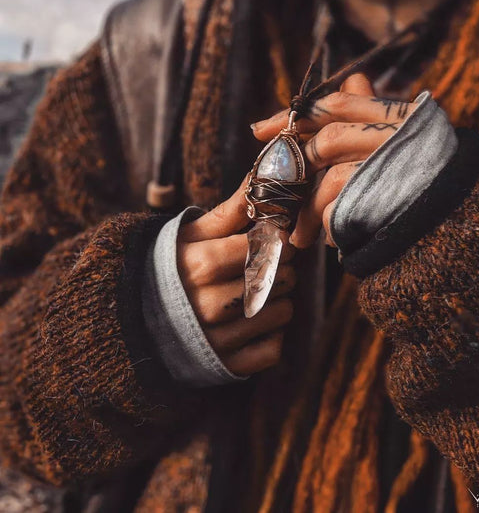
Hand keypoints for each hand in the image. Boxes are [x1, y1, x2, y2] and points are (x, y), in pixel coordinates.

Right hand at [177, 180, 294, 376]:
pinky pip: (272, 351)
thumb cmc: (168, 268)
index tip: (278, 239)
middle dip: (282, 268)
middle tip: (270, 265)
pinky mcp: (224, 367)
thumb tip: (262, 174)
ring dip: (280, 300)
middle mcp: (208, 305)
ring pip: (281, 313)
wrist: (134, 318)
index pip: (262, 248)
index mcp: (198, 266)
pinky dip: (272, 336)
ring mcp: (216, 340)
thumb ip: (230, 209)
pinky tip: (255, 323)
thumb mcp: (190, 235)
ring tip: (260, 292)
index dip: (277, 241)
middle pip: (277, 279)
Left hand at [251, 74, 416, 247]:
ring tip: (299, 236)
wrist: (457, 222)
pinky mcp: (385, 198)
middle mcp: (397, 134)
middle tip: (276, 197)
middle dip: (297, 172)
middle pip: (327, 141)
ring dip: (307, 212)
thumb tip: (351, 79)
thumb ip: (372, 112)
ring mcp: (392, 165)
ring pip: (331, 178)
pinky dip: (328, 226)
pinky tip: (331, 241)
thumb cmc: (422, 182)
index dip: (294, 116)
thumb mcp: (400, 140)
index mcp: (398, 116)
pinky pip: (340, 209)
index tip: (258, 130)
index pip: (336, 104)